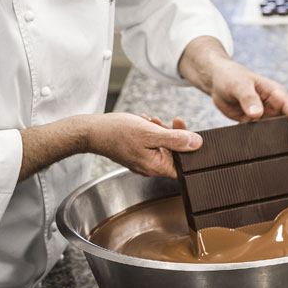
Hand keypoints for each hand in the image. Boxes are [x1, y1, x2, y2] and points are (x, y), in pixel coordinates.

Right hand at [86, 113, 202, 177]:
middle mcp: (150, 167)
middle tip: (174, 120)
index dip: (191, 149)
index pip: (184, 164)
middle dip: (176, 134)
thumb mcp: (150, 133)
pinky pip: (151, 143)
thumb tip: (197, 143)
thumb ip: (175, 139)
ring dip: (163, 130)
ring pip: (163, 145)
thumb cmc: (116, 132)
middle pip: (175, 153)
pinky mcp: (136, 153)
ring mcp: (143, 160)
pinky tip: (146, 121)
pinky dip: (152, 131)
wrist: (91, 131)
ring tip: (153, 120)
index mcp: (156, 166)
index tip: (190, 132)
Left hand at [206, 58, 287, 154]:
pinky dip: (258, 143)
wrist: (217, 78)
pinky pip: (260, 135)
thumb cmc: (231, 76)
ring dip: (273, 145)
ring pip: (274, 134)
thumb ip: (248, 98)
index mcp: (277, 95)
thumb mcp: (239, 85)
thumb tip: (257, 113)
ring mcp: (265, 115)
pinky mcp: (254, 121)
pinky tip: (254, 153)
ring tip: (270, 159)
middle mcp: (274, 106)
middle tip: (285, 160)